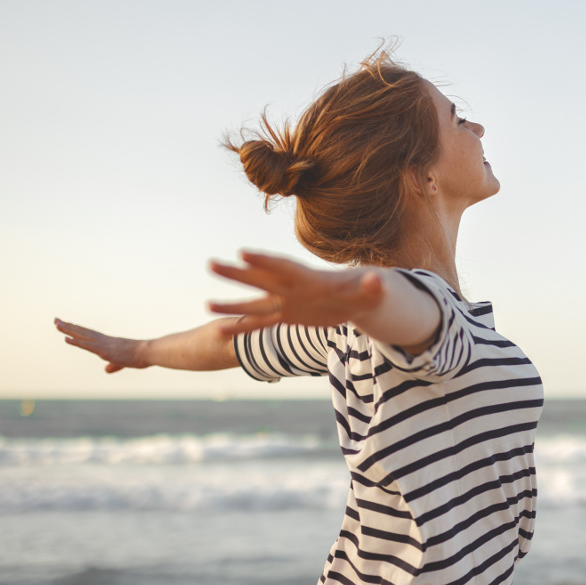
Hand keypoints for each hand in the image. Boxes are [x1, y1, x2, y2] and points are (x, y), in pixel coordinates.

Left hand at [55, 319, 149, 372]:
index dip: (77, 330)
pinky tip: (66, 339)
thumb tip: (106, 369)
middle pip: (82, 332)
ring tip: (56, 324)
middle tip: (56, 320)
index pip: (89, 335)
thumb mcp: (123, 362)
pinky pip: (87, 345)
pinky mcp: (104, 350)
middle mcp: (103, 340)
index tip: (67, 324)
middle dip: (68, 326)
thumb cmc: (140, 356)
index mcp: (108, 342)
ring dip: (68, 330)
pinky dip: (76, 342)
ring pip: (82, 335)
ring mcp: (103, 344)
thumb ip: (113, 366)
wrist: (148, 352)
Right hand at [208, 251, 385, 335]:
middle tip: (212, 264)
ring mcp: (287, 302)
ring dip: (232, 304)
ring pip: (255, 303)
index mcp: (311, 279)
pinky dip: (242, 327)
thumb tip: (377, 281)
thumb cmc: (366, 292)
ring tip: (208, 306)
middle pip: (261, 279)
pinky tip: (221, 331)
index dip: (266, 260)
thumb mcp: (371, 292)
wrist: (359, 299)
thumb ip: (371, 287)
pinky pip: (260, 323)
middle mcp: (293, 288)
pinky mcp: (286, 316)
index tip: (243, 253)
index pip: (286, 267)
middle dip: (238, 273)